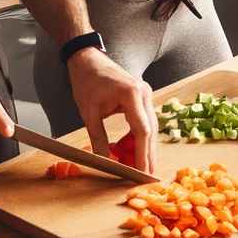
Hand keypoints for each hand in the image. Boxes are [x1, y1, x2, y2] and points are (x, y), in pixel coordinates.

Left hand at [67, 48, 157, 174]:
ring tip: (142, 169)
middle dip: (148, 155)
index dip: (142, 154)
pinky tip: (135, 152)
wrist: (87, 59)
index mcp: (132, 93)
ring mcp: (145, 94)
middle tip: (146, 178)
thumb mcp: (89, 111)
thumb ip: (98, 137)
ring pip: (150, 127)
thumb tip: (105, 161)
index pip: (142, 130)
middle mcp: (144, 93)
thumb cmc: (87, 80)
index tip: (141, 173)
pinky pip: (145, 121)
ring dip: (146, 148)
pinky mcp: (142, 97)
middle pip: (150, 130)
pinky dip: (140, 137)